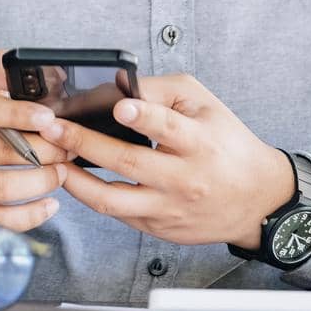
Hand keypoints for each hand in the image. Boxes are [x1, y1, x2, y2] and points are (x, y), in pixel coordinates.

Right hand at [0, 52, 71, 233]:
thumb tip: (23, 68)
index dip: (17, 113)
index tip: (49, 118)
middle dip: (45, 150)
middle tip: (68, 147)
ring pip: (3, 188)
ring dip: (42, 181)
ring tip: (59, 172)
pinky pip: (0, 221)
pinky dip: (32, 214)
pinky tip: (48, 203)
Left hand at [33, 73, 295, 248]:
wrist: (257, 199)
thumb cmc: (226, 143)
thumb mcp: (205, 104)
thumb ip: (163, 90)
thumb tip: (120, 83)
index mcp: (199, 142)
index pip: (169, 128)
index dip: (143, 116)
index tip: (119, 106)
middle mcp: (183, 179)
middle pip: (128, 162)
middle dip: (85, 143)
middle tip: (53, 128)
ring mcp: (168, 207)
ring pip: (113, 200)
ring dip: (76, 181)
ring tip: (54, 161)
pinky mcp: (158, 227)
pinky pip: (117, 214)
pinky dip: (91, 196)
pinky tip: (73, 180)